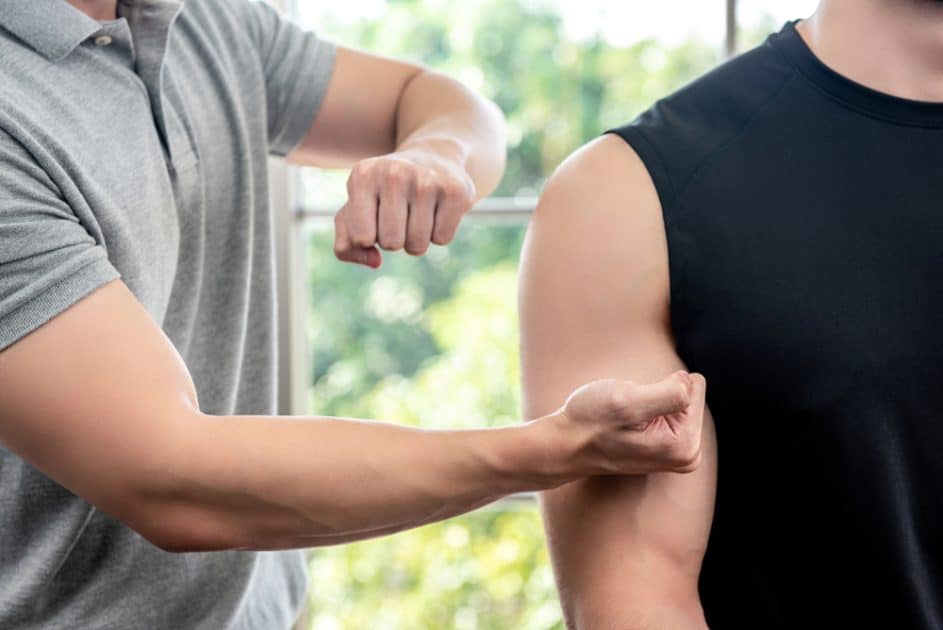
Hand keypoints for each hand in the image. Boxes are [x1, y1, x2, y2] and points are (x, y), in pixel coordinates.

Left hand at [333, 146, 476, 267]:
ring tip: (418, 213)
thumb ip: (346, 245)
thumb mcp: (355, 211)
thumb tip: (375, 262)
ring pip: (417, 246)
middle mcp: (394, 172)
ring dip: (416, 240)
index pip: (362, 237)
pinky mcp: (455, 190)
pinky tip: (438, 210)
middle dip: (394, 239)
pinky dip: (439, 234)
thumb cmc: (386, 192)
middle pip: (391, 243)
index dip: (369, 237)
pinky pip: (442, 239)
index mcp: (363, 175)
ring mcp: (427, 180)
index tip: (375, 217)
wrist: (433, 157)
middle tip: (400, 215)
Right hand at [549, 371, 705, 477]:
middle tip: (628, 410)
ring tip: (626, 417)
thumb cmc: (591, 422)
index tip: (636, 402)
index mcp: (685, 445)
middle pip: (689, 395)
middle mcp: (688, 454)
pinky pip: (669, 412)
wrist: (566, 445)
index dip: (661, 384)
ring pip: (677, 402)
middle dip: (656, 394)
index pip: (693, 385)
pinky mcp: (667, 450)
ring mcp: (678, 455)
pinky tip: (628, 423)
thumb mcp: (626, 402)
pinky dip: (647, 410)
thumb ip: (668, 393)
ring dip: (649, 402)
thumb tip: (689, 382)